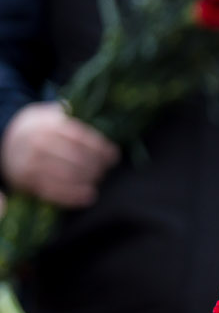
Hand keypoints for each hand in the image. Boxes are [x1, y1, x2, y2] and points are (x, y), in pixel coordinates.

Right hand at [0, 101, 119, 207]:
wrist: (4, 142)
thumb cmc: (36, 129)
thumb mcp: (49, 115)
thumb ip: (71, 117)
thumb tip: (100, 120)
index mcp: (47, 125)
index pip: (80, 137)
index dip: (100, 147)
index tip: (113, 155)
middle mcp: (37, 143)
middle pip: (76, 157)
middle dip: (96, 165)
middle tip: (105, 169)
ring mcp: (30, 163)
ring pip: (67, 175)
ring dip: (87, 180)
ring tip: (97, 179)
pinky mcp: (26, 180)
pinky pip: (53, 191)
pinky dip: (74, 196)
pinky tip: (89, 196)